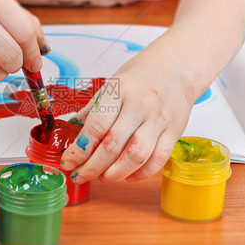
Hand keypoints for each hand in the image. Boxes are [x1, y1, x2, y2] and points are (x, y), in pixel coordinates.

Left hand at [61, 44, 196, 181]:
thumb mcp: (111, 86)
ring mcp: (159, 120)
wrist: (177, 67)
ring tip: (102, 177)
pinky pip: (158, 160)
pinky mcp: (175, 132)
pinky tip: (127, 175)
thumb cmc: (140, 77)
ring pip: (136, 156)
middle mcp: (140, 105)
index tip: (68, 162)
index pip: (96, 127)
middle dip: (92, 167)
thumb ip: (92, 111)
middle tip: (80, 175)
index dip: (79, 150)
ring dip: (115, 173)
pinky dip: (140, 173)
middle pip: (113, 145)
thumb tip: (73, 137)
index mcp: (119, 92)